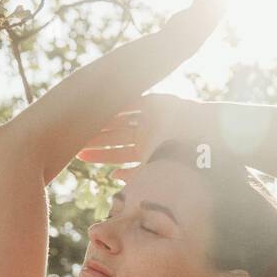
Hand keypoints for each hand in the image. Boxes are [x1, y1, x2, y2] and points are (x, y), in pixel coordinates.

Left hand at [75, 93, 193, 174]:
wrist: (204, 139)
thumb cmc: (181, 160)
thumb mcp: (154, 171)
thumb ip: (135, 175)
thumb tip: (113, 176)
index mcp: (147, 151)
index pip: (118, 153)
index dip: (99, 155)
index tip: (79, 155)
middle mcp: (147, 134)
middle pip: (115, 135)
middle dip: (96, 138)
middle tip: (72, 137)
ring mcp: (151, 118)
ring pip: (120, 118)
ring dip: (102, 121)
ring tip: (81, 121)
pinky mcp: (156, 101)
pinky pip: (132, 99)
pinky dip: (116, 100)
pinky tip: (99, 103)